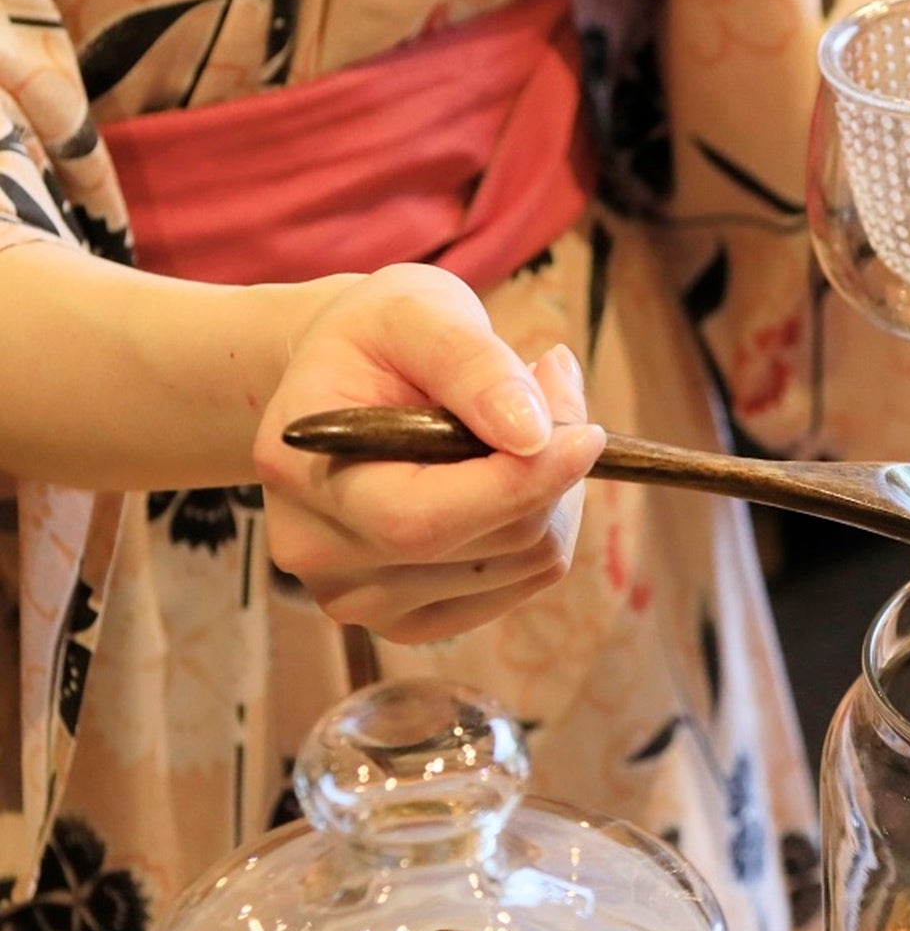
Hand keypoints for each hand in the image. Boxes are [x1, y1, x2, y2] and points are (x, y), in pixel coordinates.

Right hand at [254, 264, 604, 643]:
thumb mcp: (419, 311)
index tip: (589, 434)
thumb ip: (472, 365)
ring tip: (523, 422)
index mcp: (300, 471)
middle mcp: (319, 552)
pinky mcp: (409, 618)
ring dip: (554, 492)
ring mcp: (361, 598)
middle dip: (551, 469)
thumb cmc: (377, 337)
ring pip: (524, 564)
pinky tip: (513, 472)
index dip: (522, 483)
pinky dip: (544, 524)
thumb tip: (532, 437)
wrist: (341, 379)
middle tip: (553, 390)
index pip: (423, 519)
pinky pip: (524, 581)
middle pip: (491, 542)